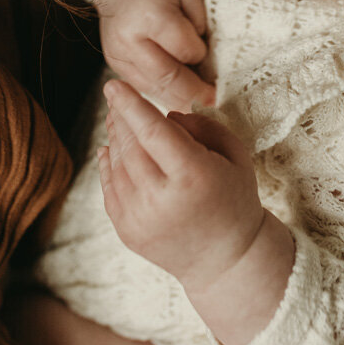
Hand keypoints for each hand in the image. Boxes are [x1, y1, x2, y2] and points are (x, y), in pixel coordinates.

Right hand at [81, 0, 214, 110]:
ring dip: (179, 100)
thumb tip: (203, 55)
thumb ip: (197, 19)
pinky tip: (178, 95)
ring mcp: (118, 54)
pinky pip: (142, 87)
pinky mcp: (114, 64)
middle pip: (167, 77)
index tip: (209, 55)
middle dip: (194, 93)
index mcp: (150, 13)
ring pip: (153, 89)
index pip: (183, 48)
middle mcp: (129, 38)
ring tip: (200, 104)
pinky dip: (162, 93)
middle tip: (214, 102)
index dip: (200, 54)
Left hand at [99, 79, 264, 293]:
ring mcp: (140, 220)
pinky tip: (112, 149)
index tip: (113, 84)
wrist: (227, 260)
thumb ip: (202, 126)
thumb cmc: (235, 198)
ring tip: (117, 120)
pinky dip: (107, 165)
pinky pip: (109, 189)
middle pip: (130, 145)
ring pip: (116, 166)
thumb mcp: (234, 154)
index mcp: (192, 176)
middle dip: (120, 116)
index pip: (152, 130)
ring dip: (114, 138)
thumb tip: (166, 115)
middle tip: (116, 96)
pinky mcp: (128, 233)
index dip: (131, 104)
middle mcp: (161, 200)